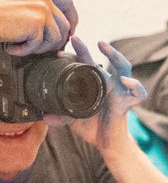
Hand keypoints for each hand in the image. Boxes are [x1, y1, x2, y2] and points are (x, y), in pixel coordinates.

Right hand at [0, 0, 77, 55]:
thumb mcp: (18, 5)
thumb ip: (35, 10)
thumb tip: (50, 28)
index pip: (68, 4)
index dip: (72, 20)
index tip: (68, 33)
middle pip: (65, 24)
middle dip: (60, 41)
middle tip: (50, 51)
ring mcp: (41, 10)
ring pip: (55, 37)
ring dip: (40, 48)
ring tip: (22, 48)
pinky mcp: (36, 24)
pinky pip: (38, 45)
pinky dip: (24, 51)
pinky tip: (11, 48)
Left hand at [45, 36, 146, 150]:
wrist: (106, 143)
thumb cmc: (91, 126)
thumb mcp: (72, 119)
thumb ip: (60, 116)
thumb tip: (44, 118)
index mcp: (91, 84)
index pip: (81, 65)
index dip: (71, 57)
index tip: (57, 53)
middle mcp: (105, 83)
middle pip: (98, 61)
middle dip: (85, 49)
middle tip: (74, 39)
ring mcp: (118, 91)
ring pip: (123, 67)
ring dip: (114, 54)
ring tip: (103, 45)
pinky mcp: (127, 103)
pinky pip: (138, 93)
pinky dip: (134, 86)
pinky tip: (126, 81)